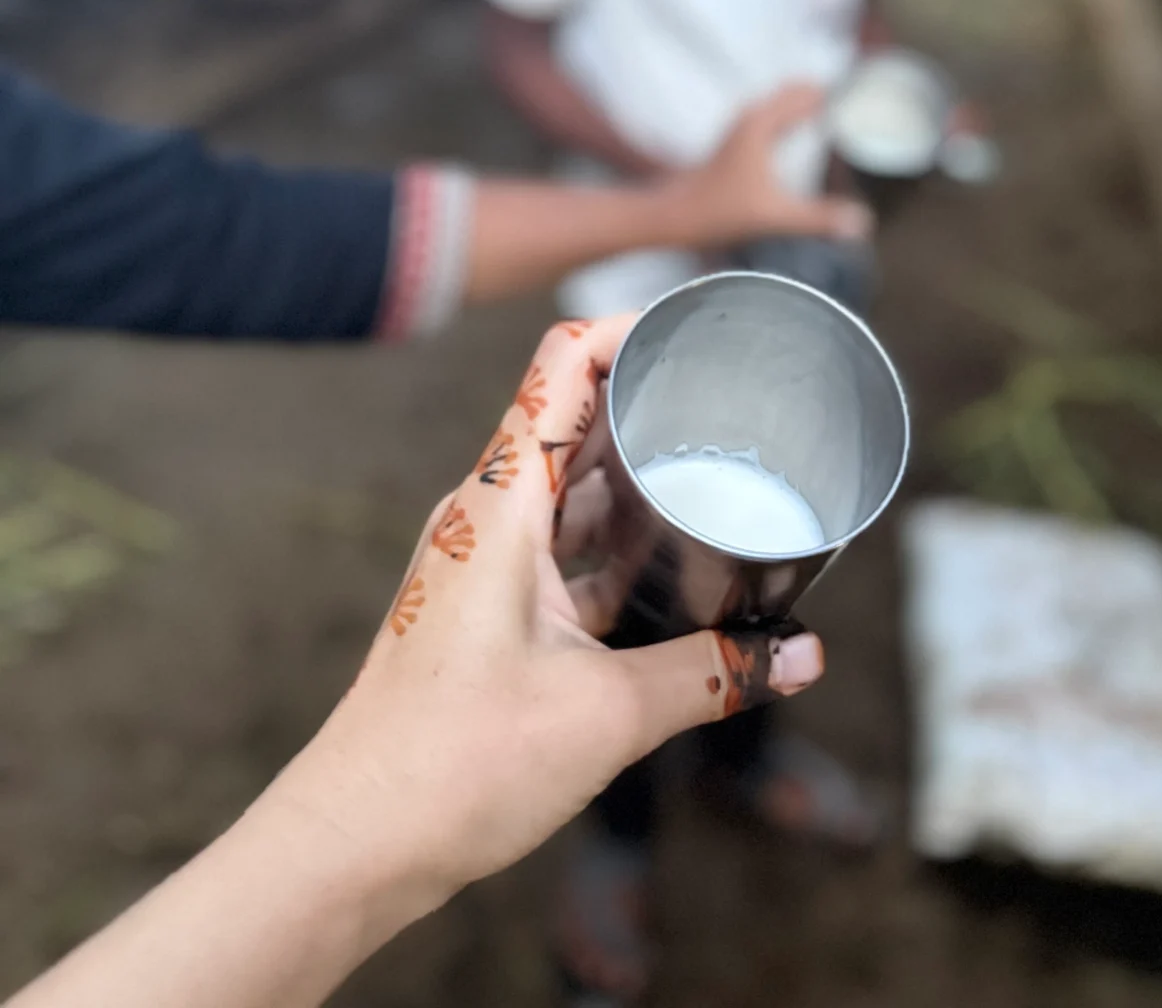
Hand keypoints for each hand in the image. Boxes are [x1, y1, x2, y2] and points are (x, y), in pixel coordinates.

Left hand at [262, 316, 824, 918]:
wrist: (352, 844)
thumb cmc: (452, 766)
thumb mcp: (606, 714)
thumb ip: (711, 675)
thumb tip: (802, 656)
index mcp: (501, 502)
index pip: (564, 363)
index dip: (630, 325)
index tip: (698, 325)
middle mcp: (484, 514)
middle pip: (573, 416)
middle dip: (651, 401)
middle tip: (733, 405)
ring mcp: (479, 561)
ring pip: (566, 487)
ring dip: (632, 478)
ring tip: (714, 477)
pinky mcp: (483, 609)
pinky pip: (555, 546)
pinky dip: (609, 544)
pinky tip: (667, 571)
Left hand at [662, 85, 872, 250]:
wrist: (675, 216)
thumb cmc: (719, 211)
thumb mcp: (775, 216)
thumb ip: (819, 218)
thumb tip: (862, 223)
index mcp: (762, 122)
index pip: (808, 93)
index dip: (838, 92)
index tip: (867, 94)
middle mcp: (751, 116)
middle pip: (797, 91)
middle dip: (828, 93)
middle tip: (864, 106)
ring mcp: (742, 126)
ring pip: (783, 101)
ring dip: (810, 102)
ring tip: (844, 115)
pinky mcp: (738, 139)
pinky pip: (775, 114)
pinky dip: (795, 115)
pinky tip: (810, 133)